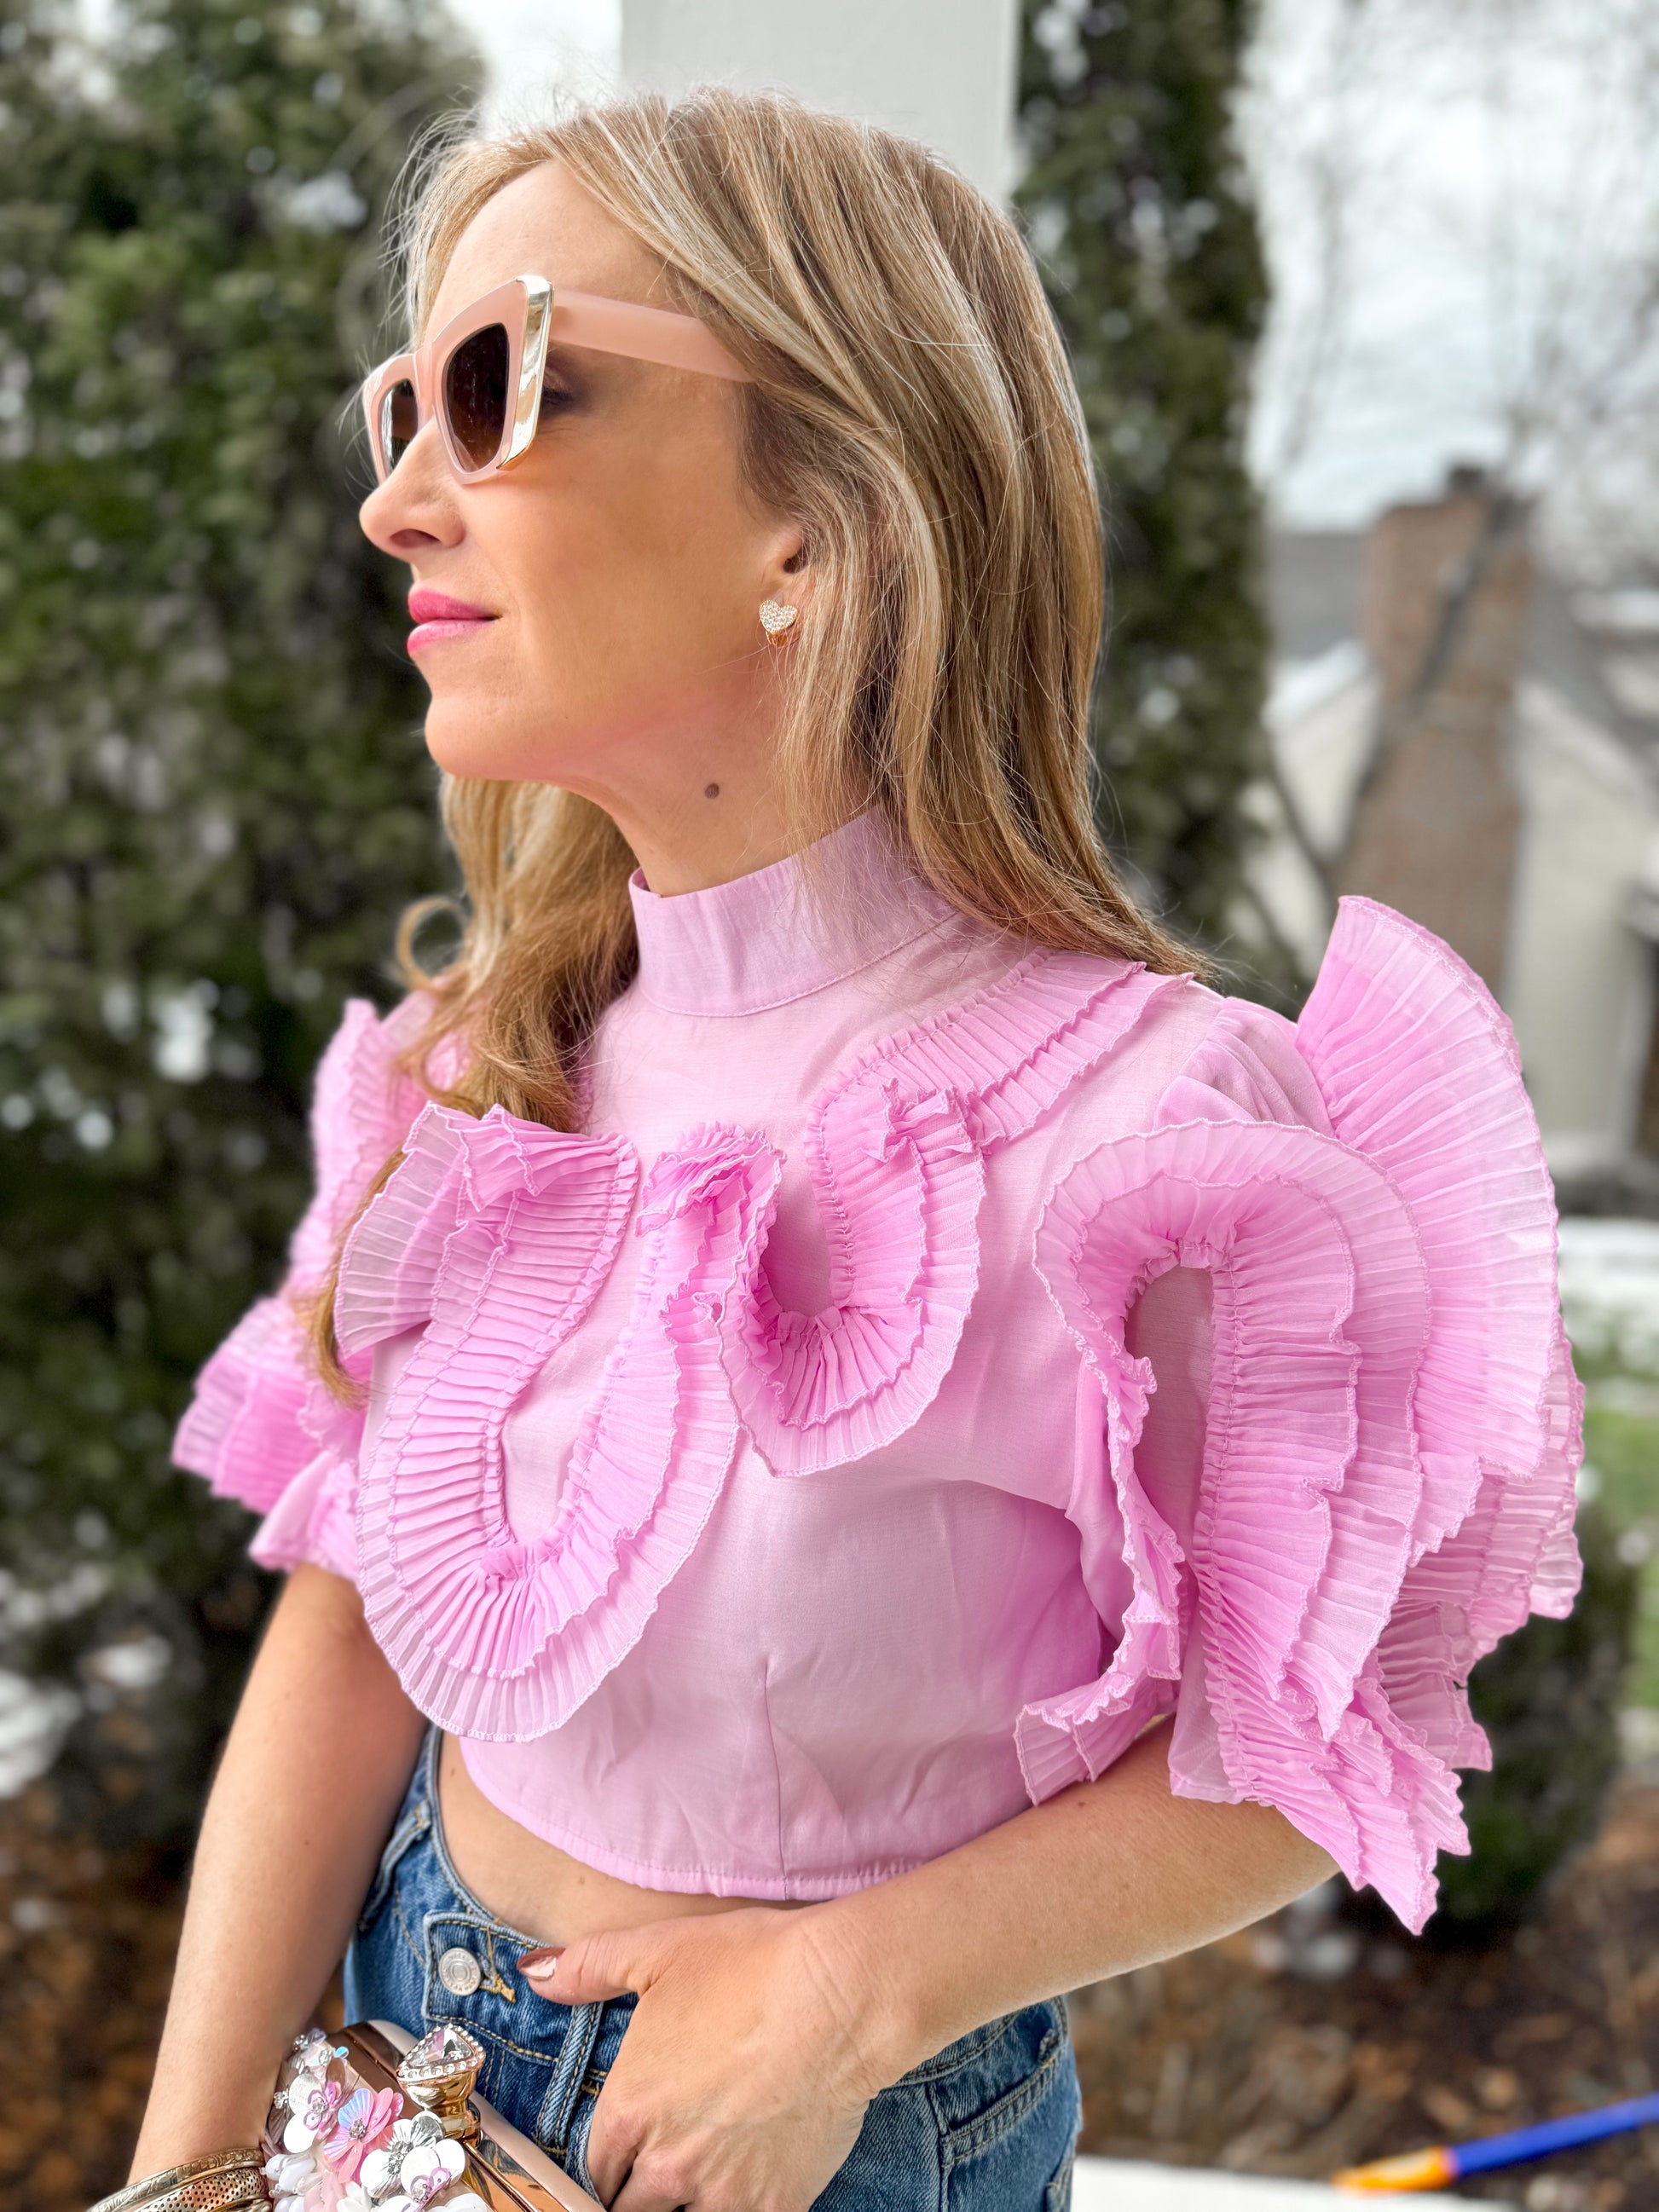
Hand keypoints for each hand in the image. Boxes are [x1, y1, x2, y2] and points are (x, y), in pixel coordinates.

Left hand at [519, 1904, 901, 2210]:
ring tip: (699, 2177)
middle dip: (637, 2194)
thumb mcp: (658, 1951)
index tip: (620, 2160)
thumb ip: (588, 1968)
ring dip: (683, 2205)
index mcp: (628, 2112)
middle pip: (629, 2210)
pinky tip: (745, 2188)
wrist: (840, 1996)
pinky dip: (735, 2210)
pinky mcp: (774, 2206)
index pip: (592, 2172)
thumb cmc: (750, 1965)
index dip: (606, 2165)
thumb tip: (534, 1972)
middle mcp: (664, 2164)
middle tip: (661, 2169)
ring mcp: (720, 2193)